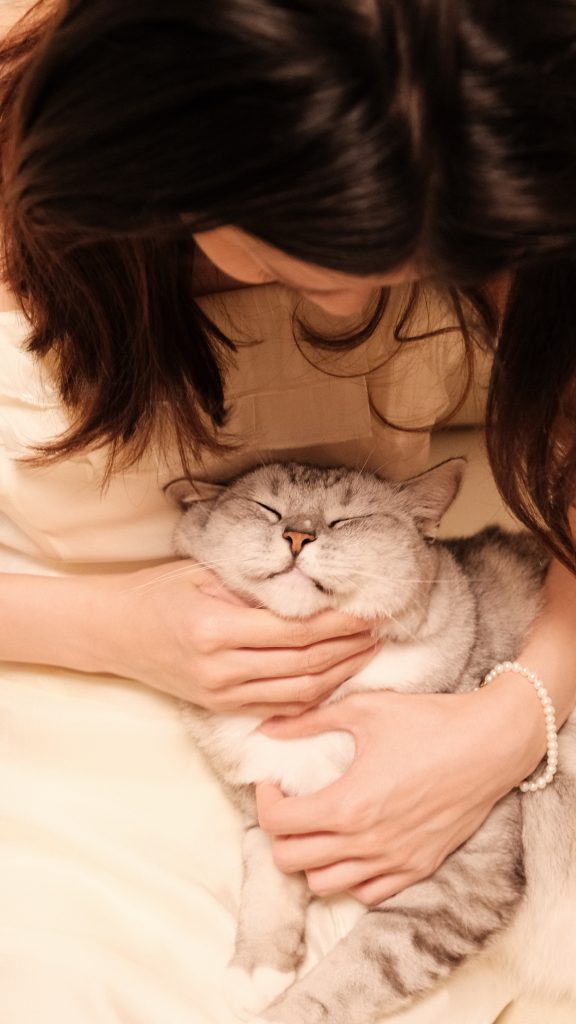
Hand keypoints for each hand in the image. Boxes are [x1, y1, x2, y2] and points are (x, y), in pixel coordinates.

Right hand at [94, 560, 375, 713]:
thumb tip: (315, 587)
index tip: (369, 611)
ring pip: (300, 691)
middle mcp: (222, 668)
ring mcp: (222, 693)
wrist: (114, 630)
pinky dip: (315, 693)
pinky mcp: (222, 706)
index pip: (298, 630)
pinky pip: (281, 705)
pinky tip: (337, 676)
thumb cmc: (160, 590)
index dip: (340, 624)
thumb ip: (256, 585)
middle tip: (380, 631)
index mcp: (217, 629)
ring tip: (367, 653)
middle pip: (306, 663)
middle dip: (350, 649)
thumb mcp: (206, 573)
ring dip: (341, 673)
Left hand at [256, 685, 542, 903]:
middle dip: (279, 832)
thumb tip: (268, 727)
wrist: (490, 744)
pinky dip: (349, 876)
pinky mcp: (419, 868)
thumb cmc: (428, 722)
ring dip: (310, 858)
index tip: (273, 781)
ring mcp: (393, 861)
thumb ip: (309, 721)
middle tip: (290, 803)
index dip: (264, 800)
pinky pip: (367, 892)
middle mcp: (366, 842)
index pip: (277, 823)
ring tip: (318, 825)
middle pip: (290, 861)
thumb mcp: (364, 710)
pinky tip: (352, 844)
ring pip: (324, 885)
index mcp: (347, 804)